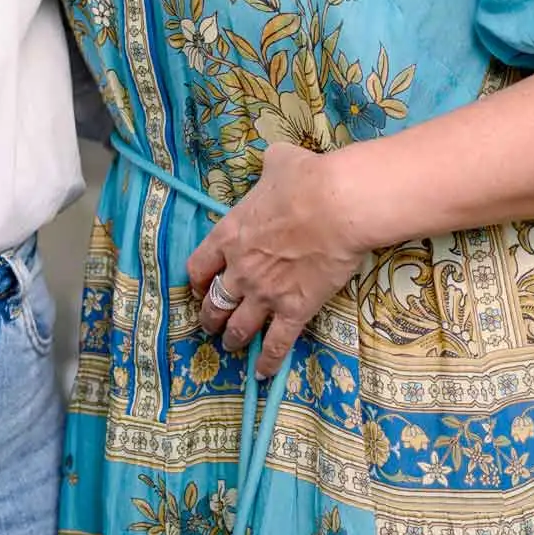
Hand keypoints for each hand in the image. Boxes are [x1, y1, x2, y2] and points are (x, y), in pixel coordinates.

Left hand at [187, 141, 371, 378]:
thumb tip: (276, 161)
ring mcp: (265, 293)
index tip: (198, 287)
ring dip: (231, 338)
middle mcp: (240, 269)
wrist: (337, 205)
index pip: (199, 265)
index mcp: (230, 234)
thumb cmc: (307, 180)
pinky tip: (263, 373)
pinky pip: (276, 344)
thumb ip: (270, 166)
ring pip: (238, 326)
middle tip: (210, 322)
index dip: (196, 280)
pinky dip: (268, 361)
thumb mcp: (279, 162)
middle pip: (214, 301)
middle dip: (209, 315)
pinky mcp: (294, 310)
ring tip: (229, 345)